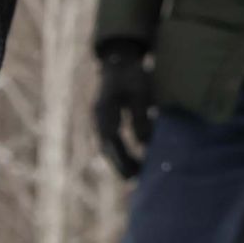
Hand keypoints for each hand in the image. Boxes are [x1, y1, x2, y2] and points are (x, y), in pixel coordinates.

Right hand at [94, 41, 153, 179]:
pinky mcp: (105, 123)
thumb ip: (142, 116)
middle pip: (106, 148)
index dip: (120, 158)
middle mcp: (98, 119)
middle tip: (134, 181)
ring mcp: (99, 121)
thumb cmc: (131, 74)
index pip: (110, 140)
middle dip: (119, 165)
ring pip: (107, 148)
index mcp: (104, 111)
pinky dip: (120, 154)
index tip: (131, 172)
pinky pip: (111, 143)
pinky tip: (132, 164)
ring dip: (119, 162)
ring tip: (134, 177)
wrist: (118, 61)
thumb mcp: (140, 91)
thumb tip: (145, 143)